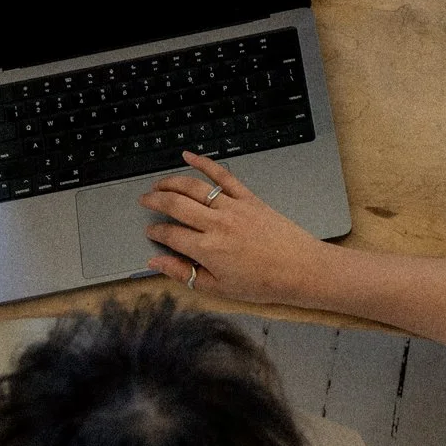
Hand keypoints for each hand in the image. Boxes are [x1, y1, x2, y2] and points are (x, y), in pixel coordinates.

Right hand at [140, 152, 335, 305]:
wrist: (301, 269)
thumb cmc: (264, 283)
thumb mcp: (219, 288)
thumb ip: (184, 274)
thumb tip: (157, 262)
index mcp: (206, 249)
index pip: (169, 234)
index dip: (155, 231)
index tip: (150, 231)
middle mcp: (216, 224)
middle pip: (175, 205)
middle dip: (154, 201)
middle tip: (144, 200)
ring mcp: (232, 207)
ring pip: (193, 187)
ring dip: (171, 182)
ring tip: (159, 184)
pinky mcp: (248, 198)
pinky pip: (222, 175)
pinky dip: (204, 163)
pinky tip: (190, 156)